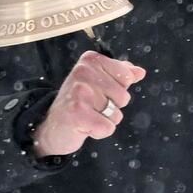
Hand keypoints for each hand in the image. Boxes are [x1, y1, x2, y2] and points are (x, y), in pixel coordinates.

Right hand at [31, 51, 145, 157]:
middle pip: (123, 96)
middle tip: (91, 106)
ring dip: (105, 120)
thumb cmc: (78, 102)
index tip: (98, 91)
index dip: (117, 89)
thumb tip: (139, 72)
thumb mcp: (98, 82)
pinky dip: (99, 132)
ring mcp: (80, 92)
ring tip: (87, 116)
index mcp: (90, 60)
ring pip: (116, 113)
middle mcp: (83, 72)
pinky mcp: (78, 113)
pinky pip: (108, 127)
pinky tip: (84, 127)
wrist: (52, 124)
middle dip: (112, 106)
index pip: (126, 76)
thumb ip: (120, 75)